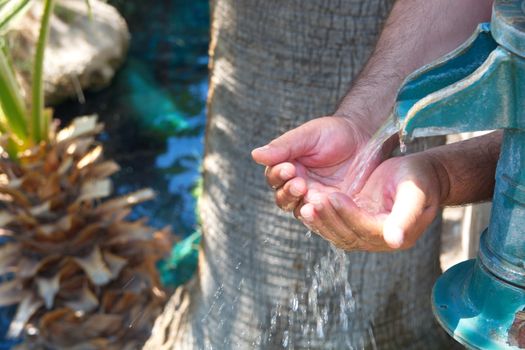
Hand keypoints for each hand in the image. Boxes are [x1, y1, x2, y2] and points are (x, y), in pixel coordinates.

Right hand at [251, 116, 390, 212]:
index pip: (274, 178)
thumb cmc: (333, 133)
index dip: (278, 175)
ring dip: (302, 204)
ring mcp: (315, 199)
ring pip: (299, 210)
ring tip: (311, 195)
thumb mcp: (308, 135)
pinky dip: (320, 214)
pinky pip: (321, 217)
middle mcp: (298, 186)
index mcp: (287, 169)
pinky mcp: (332, 208)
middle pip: (283, 199)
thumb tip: (255, 154)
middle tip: (300, 183)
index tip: (289, 167)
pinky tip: (325, 206)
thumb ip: (283, 146)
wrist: (364, 138)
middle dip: (289, 192)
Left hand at [299, 153, 444, 250]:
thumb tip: (394, 241)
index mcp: (398, 234)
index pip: (367, 230)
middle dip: (329, 218)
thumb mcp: (415, 192)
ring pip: (337, 234)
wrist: (419, 175)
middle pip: (348, 236)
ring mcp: (366, 234)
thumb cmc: (419, 179)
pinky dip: (319, 218)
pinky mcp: (354, 225)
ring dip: (320, 220)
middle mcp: (380, 240)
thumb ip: (406, 216)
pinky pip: (333, 227)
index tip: (333, 197)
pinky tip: (305, 205)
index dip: (350, 215)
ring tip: (306, 202)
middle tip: (311, 200)